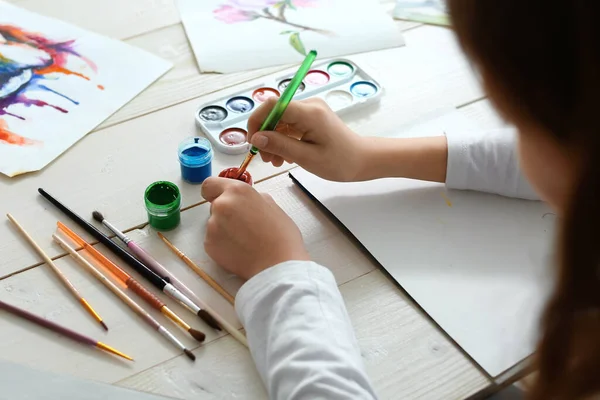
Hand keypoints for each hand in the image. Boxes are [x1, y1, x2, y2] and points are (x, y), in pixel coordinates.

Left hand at [201, 177, 309, 279]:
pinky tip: (239, 251)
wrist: (277, 265)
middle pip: (215, 206)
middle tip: (244, 226)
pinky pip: (213, 241)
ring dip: (224, 230)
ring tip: (244, 241)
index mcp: (237, 191)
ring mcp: (212, 226)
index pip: (210, 185)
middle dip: (226, 214)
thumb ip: (254, 198)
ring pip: (214, 224)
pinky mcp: (209, 245)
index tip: (220, 198)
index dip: (214, 192)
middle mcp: (221, 205)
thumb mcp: (272, 206)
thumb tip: (246, 201)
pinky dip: (223, 245)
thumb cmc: (281, 236)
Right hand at [247, 97, 364, 181]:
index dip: (257, 121)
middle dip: (265, 134)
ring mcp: (310, 111)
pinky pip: (289, 125)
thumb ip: (280, 145)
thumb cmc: (340, 161)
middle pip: (274, 113)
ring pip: (280, 121)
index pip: (272, 105)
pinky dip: (283, 140)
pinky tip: (284, 156)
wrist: (362, 160)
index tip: (253, 142)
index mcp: (309, 112)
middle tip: (265, 158)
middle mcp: (309, 106)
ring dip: (273, 140)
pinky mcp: (311, 118)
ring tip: (275, 161)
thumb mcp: (307, 158)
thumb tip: (257, 138)